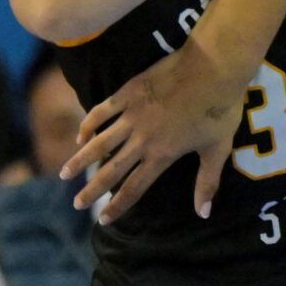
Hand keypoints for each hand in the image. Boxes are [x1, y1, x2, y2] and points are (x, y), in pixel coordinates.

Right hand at [60, 41, 248, 223]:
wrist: (214, 67)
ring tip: (65, 174)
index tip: (103, 219)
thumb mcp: (218, 149)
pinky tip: (81, 136)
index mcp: (162, 154)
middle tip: (76, 204)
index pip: (135, 187)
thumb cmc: (221, 108)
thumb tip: (204, 214)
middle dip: (92, 189)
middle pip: (111, 170)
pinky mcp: (128, 93)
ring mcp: (132, 115)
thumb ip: (207, 182)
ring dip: (80, 160)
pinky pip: (101, 112)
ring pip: (99, 143)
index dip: (118, 205)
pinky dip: (88, 125)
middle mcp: (142, 139)